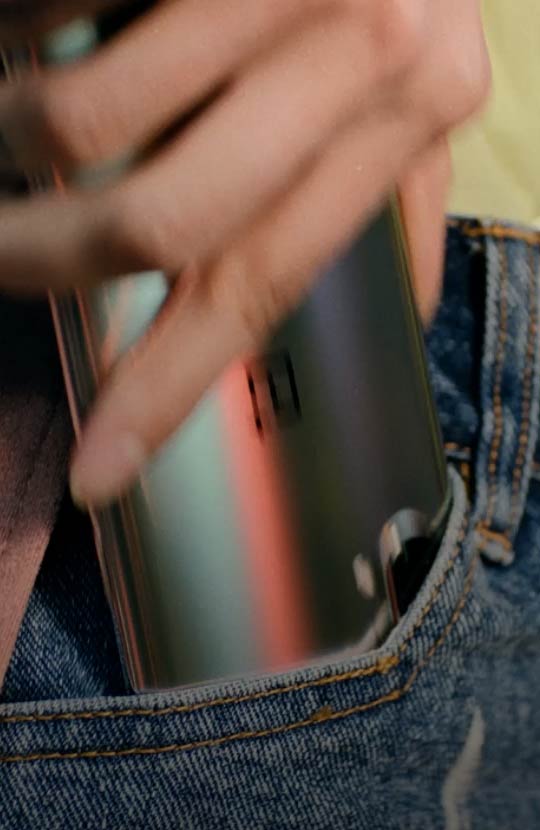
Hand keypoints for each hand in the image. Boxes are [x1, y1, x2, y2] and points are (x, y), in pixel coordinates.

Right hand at [0, 1, 489, 506]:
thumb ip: (389, 191)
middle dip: (39, 258)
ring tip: (13, 113)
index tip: (92, 476)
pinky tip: (40, 30)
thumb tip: (390, 314)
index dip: (164, 393)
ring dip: (12, 127)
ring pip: (80, 113)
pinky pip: (59, 8)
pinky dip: (27, 30)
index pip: (264, 284)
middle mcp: (362, 37)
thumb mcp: (411, 76)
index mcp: (410, 103)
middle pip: (158, 222)